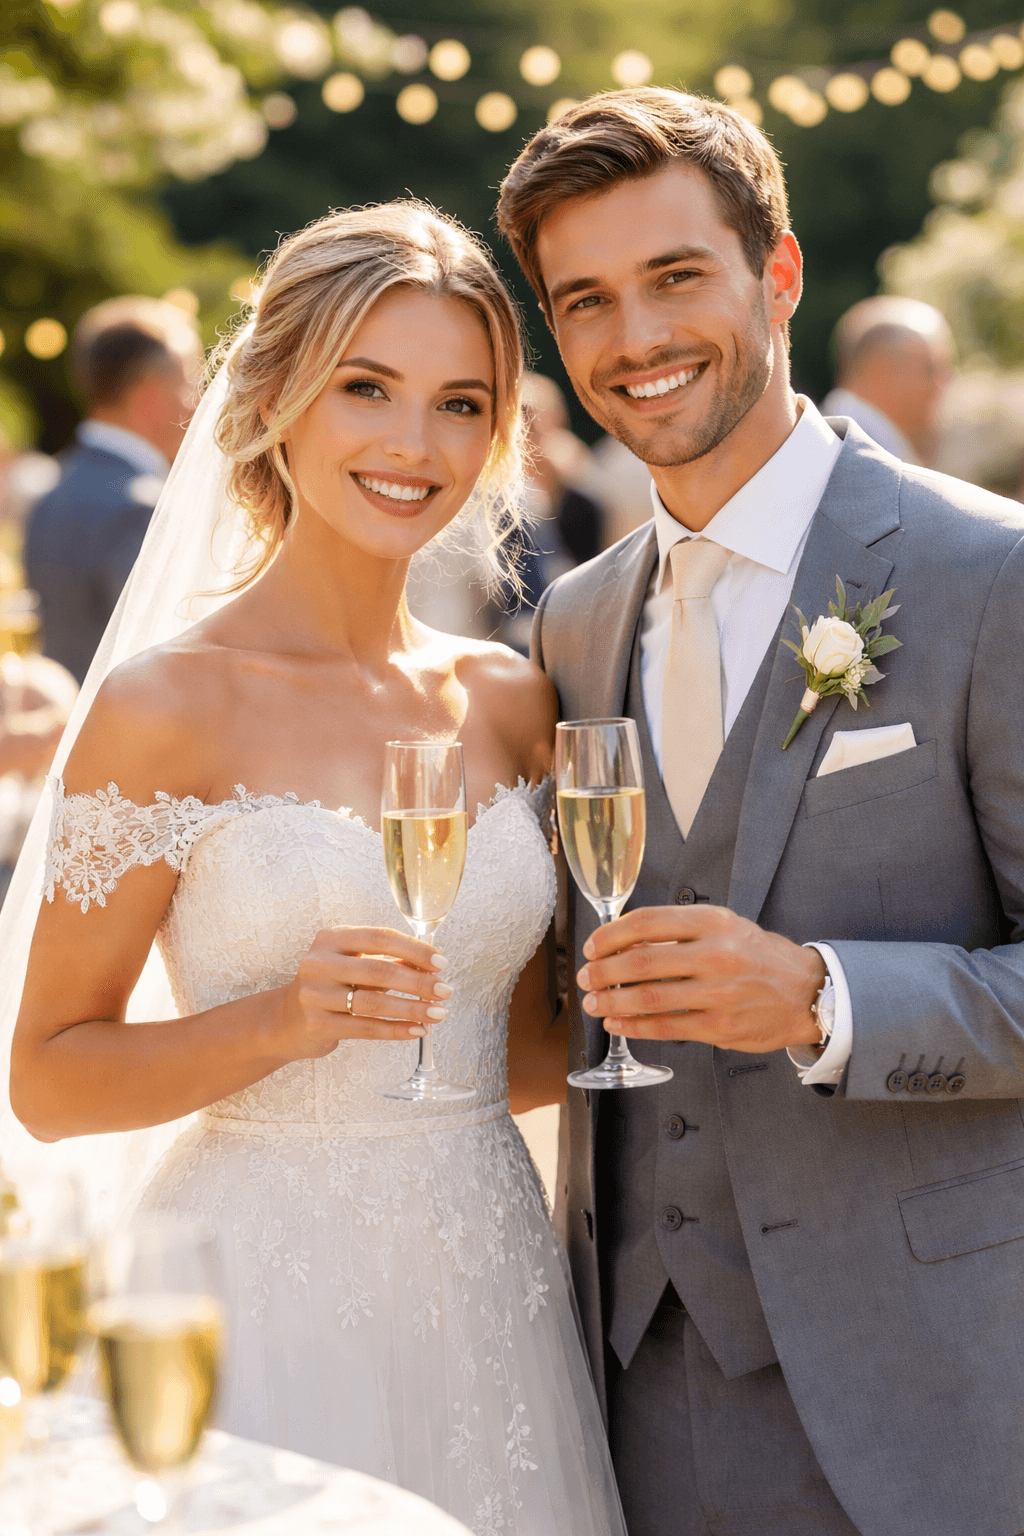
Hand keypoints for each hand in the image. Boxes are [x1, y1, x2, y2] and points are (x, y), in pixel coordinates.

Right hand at [271, 926, 451, 1058]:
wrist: (284, 1021)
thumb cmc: (329, 987)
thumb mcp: (352, 965)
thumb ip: (387, 961)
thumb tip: (431, 965)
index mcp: (331, 939)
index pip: (380, 938)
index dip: (414, 949)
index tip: (441, 962)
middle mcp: (319, 963)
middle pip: (379, 970)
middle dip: (418, 982)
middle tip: (445, 991)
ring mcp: (315, 995)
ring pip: (374, 1003)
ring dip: (412, 1009)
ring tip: (437, 1013)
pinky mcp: (317, 1024)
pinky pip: (366, 1028)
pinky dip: (396, 1030)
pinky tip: (417, 1030)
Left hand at [576, 906, 824, 1054]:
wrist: (807, 992)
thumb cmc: (757, 957)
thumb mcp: (724, 927)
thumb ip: (680, 931)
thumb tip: (624, 942)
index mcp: (712, 921)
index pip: (645, 922)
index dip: (609, 936)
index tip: (591, 947)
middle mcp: (715, 954)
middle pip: (640, 962)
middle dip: (602, 972)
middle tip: (585, 978)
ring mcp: (719, 993)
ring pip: (648, 998)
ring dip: (611, 1002)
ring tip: (593, 1003)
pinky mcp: (720, 1027)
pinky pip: (665, 1028)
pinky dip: (633, 1027)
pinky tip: (617, 1024)